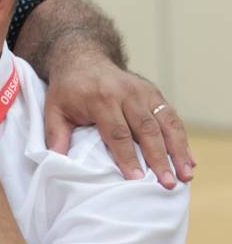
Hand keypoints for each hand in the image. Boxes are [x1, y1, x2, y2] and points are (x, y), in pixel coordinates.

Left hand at [44, 54, 193, 187]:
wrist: (83, 59)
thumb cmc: (67, 90)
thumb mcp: (53, 109)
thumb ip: (56, 134)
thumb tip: (56, 162)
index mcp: (101, 98)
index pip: (118, 132)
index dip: (128, 157)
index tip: (137, 179)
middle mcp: (126, 94)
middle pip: (147, 130)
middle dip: (159, 158)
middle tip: (167, 183)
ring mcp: (143, 92)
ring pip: (165, 123)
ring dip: (178, 151)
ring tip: (186, 175)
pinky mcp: (154, 93)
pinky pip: (171, 117)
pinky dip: (182, 139)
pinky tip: (189, 160)